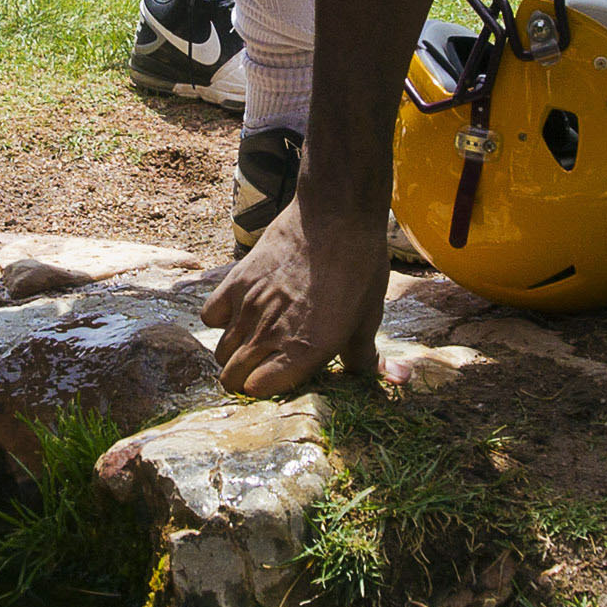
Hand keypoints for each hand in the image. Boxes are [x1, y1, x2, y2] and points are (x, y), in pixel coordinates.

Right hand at [203, 193, 391, 396]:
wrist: (336, 216)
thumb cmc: (359, 268)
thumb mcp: (367, 318)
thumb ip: (368, 358)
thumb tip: (398, 379)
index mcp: (304, 352)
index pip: (258, 391)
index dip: (268, 387)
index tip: (279, 377)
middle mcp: (269, 336)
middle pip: (232, 378)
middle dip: (245, 377)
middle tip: (264, 363)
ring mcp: (248, 309)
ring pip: (220, 351)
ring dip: (234, 351)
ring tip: (255, 340)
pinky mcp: (236, 282)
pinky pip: (209, 317)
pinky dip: (221, 319)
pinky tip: (241, 311)